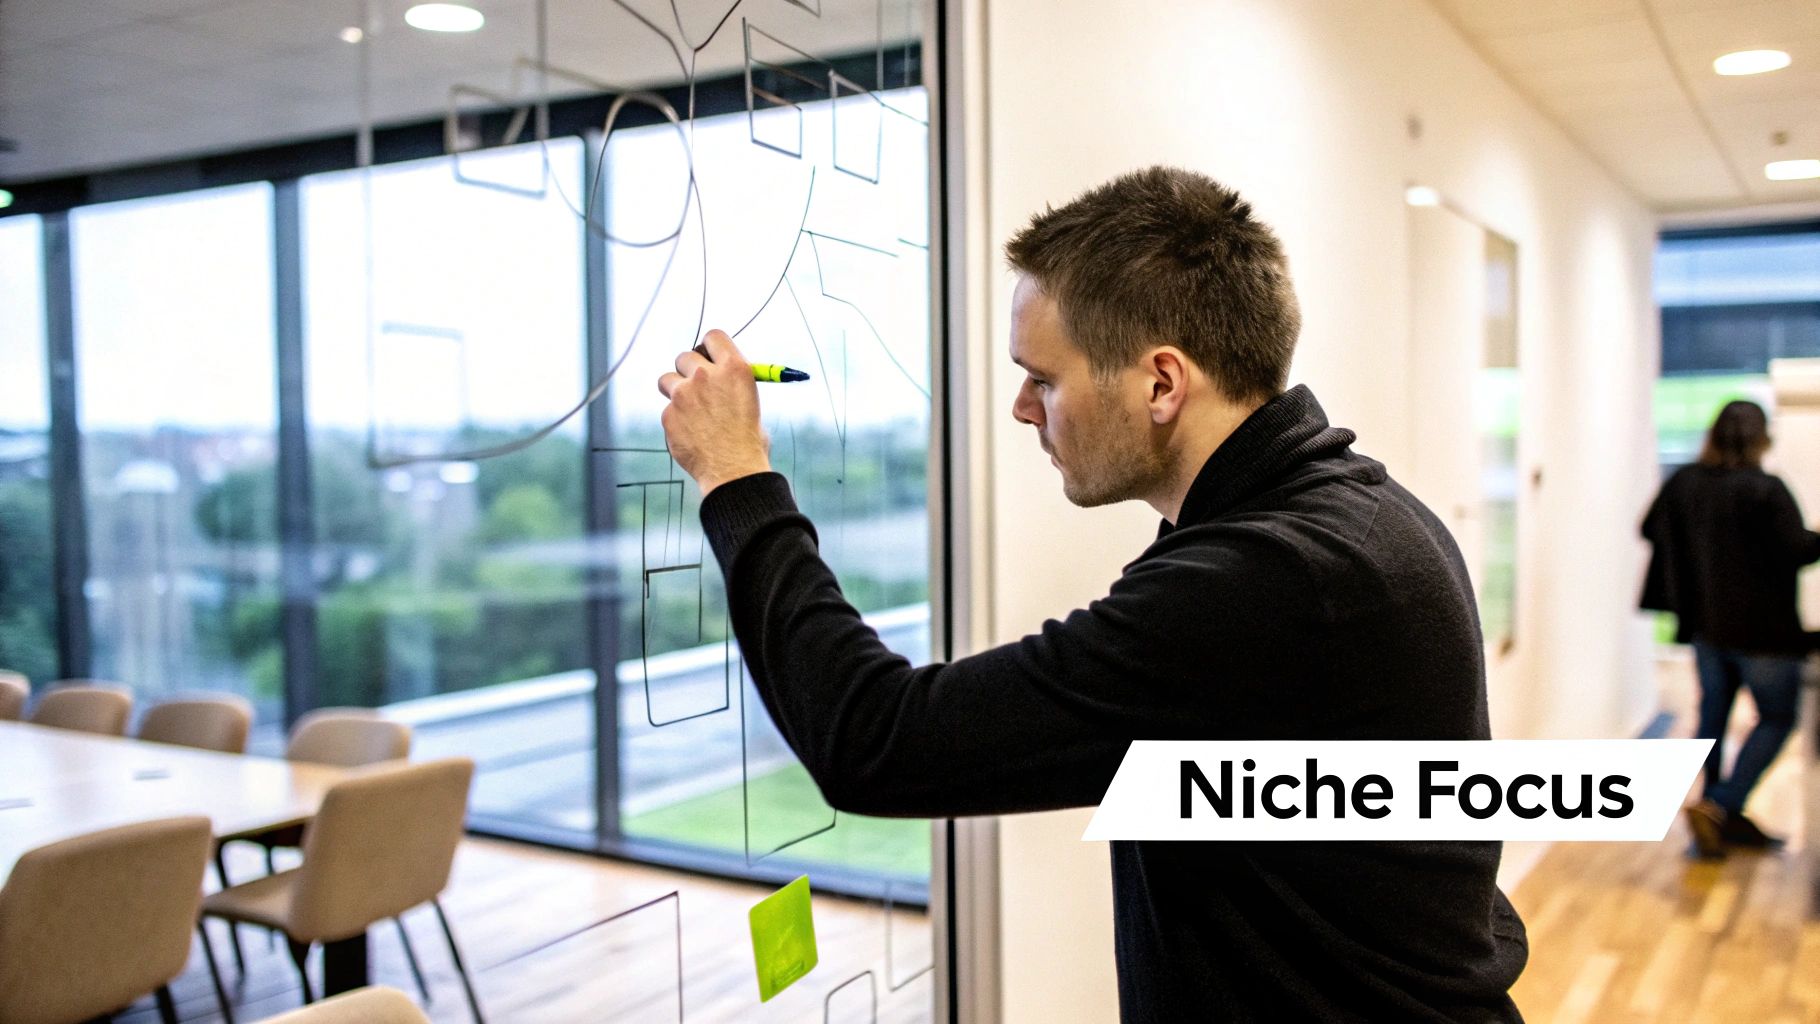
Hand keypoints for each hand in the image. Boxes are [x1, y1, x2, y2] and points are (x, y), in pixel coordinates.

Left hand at [657, 329, 771, 495]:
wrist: (734, 471)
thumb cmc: (749, 440)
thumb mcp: (751, 401)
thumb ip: (731, 384)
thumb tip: (719, 378)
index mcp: (735, 368)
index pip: (713, 337)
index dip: (709, 347)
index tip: (708, 357)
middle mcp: (707, 376)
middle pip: (685, 356)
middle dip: (689, 370)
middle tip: (696, 387)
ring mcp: (684, 394)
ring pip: (667, 379)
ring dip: (675, 390)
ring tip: (689, 410)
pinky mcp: (669, 414)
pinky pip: (667, 410)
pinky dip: (675, 419)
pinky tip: (690, 434)